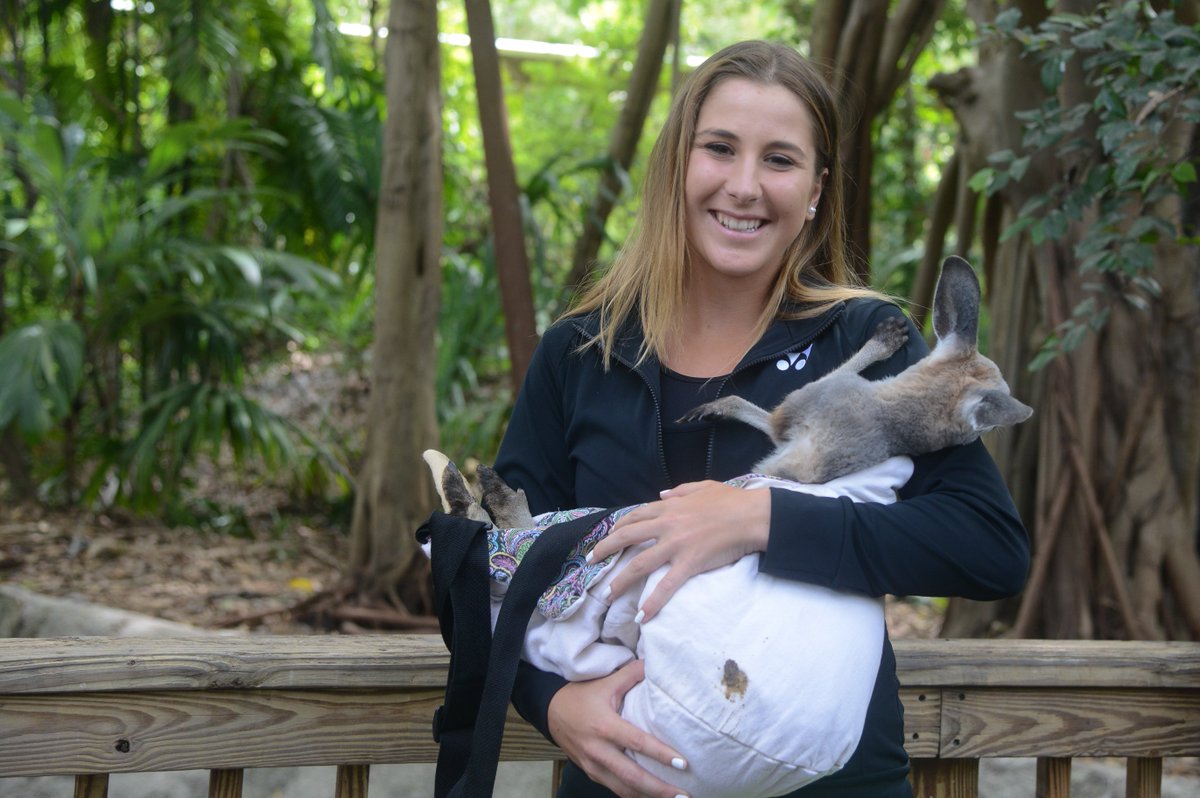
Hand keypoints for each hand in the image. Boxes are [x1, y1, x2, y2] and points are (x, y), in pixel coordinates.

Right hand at [548, 659, 689, 797]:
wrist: (551, 712)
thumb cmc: (581, 696)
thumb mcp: (605, 683)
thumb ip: (631, 674)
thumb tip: (656, 663)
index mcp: (604, 726)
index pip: (637, 742)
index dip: (660, 754)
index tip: (682, 763)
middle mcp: (598, 750)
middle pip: (631, 776)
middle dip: (659, 789)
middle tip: (684, 795)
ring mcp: (593, 766)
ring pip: (623, 789)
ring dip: (649, 797)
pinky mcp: (591, 774)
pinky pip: (615, 789)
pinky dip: (634, 796)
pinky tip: (651, 797)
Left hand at [589, 481, 770, 621]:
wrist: (753, 516)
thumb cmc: (733, 501)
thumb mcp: (703, 487)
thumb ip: (680, 491)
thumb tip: (661, 496)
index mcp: (670, 508)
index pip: (635, 517)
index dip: (618, 527)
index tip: (608, 537)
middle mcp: (667, 525)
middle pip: (627, 537)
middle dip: (604, 549)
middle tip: (591, 562)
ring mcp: (676, 545)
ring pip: (639, 564)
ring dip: (621, 581)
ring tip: (608, 594)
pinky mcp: (690, 563)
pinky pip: (666, 586)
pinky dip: (653, 602)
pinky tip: (642, 616)